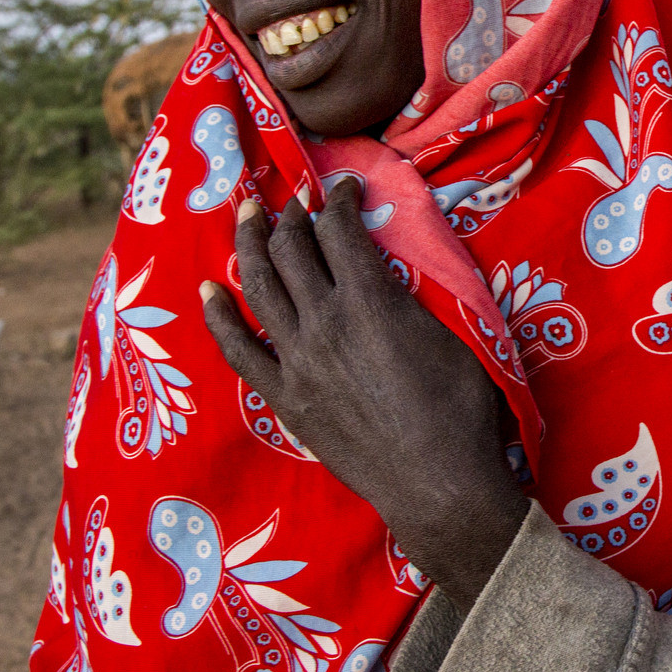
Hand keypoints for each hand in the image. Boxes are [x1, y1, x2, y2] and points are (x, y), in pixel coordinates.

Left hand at [199, 181, 526, 611]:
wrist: (437, 484)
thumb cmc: (461, 411)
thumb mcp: (453, 336)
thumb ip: (416, 295)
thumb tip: (394, 267)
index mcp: (369, 301)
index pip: (340, 230)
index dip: (339, 198)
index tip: (342, 186)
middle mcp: (324, 322)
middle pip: (294, 249)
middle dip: (293, 213)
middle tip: (296, 198)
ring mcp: (296, 359)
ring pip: (260, 286)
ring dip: (251, 243)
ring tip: (247, 214)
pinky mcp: (284, 395)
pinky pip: (239, 348)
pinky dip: (220, 316)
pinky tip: (209, 290)